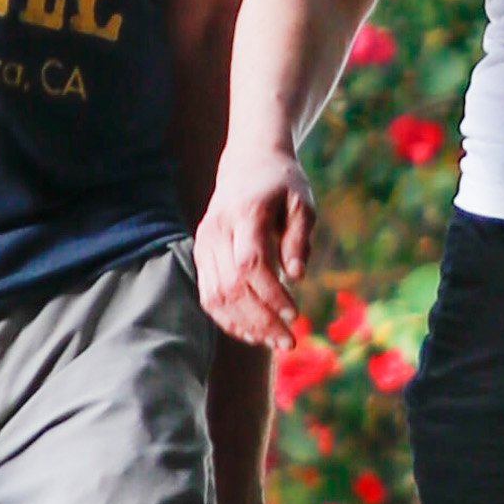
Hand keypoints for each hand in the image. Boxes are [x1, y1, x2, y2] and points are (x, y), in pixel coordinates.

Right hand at [196, 145, 315, 347]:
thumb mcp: (302, 203)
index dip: (271, 295)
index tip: (294, 315)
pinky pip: (208, 294)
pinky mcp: (201, 253)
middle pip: (232, 285)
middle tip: (288, 340)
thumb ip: (299, 238)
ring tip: (273, 342)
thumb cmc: (282, 184)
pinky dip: (228, 318)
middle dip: (260, 319)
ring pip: (216, 295)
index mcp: (244, 213)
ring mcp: (204, 242)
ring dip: (244, 324)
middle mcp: (217, 229)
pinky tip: (251, 333)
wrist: (247, 162)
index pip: (251, 263)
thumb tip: (297, 276)